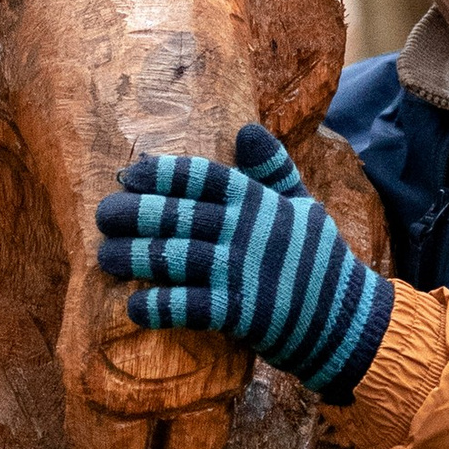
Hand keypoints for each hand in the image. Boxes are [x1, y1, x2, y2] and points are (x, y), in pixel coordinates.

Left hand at [95, 120, 394, 405]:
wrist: (346, 319)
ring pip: (176, 258)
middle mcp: (246, 232)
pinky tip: (134, 307)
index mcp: (258, 202)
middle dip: (135, 214)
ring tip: (104, 257)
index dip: (162, 174)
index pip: (202, 178)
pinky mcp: (241, 314)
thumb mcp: (303, 206)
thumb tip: (247, 129)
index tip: (130, 175)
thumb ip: (273, 169)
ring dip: (135, 258)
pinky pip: (191, 308)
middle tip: (102, 215)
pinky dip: (160, 307)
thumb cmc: (320, 261)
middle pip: (179, 216)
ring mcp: (242, 272)